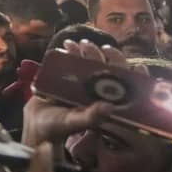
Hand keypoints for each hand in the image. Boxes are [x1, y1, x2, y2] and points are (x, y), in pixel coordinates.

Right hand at [22, 40, 147, 147]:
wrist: (34, 124)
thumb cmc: (56, 127)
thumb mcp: (74, 122)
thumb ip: (91, 117)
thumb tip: (109, 107)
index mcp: (104, 103)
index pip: (124, 87)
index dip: (133, 75)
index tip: (137, 65)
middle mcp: (95, 92)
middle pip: (106, 69)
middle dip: (102, 55)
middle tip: (95, 47)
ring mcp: (81, 84)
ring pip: (89, 63)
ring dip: (86, 51)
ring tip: (76, 44)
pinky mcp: (65, 78)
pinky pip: (71, 62)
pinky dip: (70, 52)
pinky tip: (67, 46)